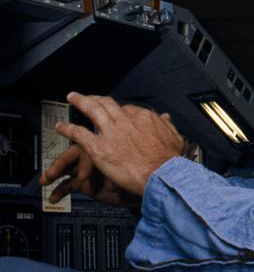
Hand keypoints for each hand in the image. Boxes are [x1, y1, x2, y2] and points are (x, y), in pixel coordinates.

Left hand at [42, 93, 184, 200]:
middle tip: (89, 97)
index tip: (116, 115)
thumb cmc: (168, 160)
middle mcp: (126, 120)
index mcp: (144, 117)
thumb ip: (168, 126)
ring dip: (80, 101)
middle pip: (108, 103)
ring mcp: (111, 132)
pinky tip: (60, 127)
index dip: (120, 111)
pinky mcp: (99, 147)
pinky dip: (67, 128)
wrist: (161, 173)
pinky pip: (79, 133)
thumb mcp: (174, 138)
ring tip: (72, 97)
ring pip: (92, 110)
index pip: (128, 109)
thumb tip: (166, 118)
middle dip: (97, 98)